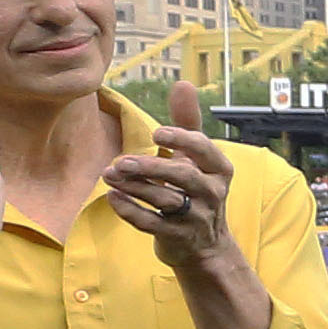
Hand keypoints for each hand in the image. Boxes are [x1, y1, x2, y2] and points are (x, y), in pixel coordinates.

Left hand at [103, 76, 243, 275]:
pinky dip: (130, 211)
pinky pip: (152, 224)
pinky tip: (113, 197)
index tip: (157, 134)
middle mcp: (212, 193)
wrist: (204, 245)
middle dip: (151, 167)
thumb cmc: (196, 190)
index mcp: (219, 169)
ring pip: (165, 199)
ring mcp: (196, 217)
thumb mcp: (196, 158)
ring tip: (108, 175)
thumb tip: (183, 83)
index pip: (204, 149)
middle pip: (183, 177)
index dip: (182, 139)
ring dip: (134, 187)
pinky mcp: (178, 237)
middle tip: (120, 161)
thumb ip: (188, 122)